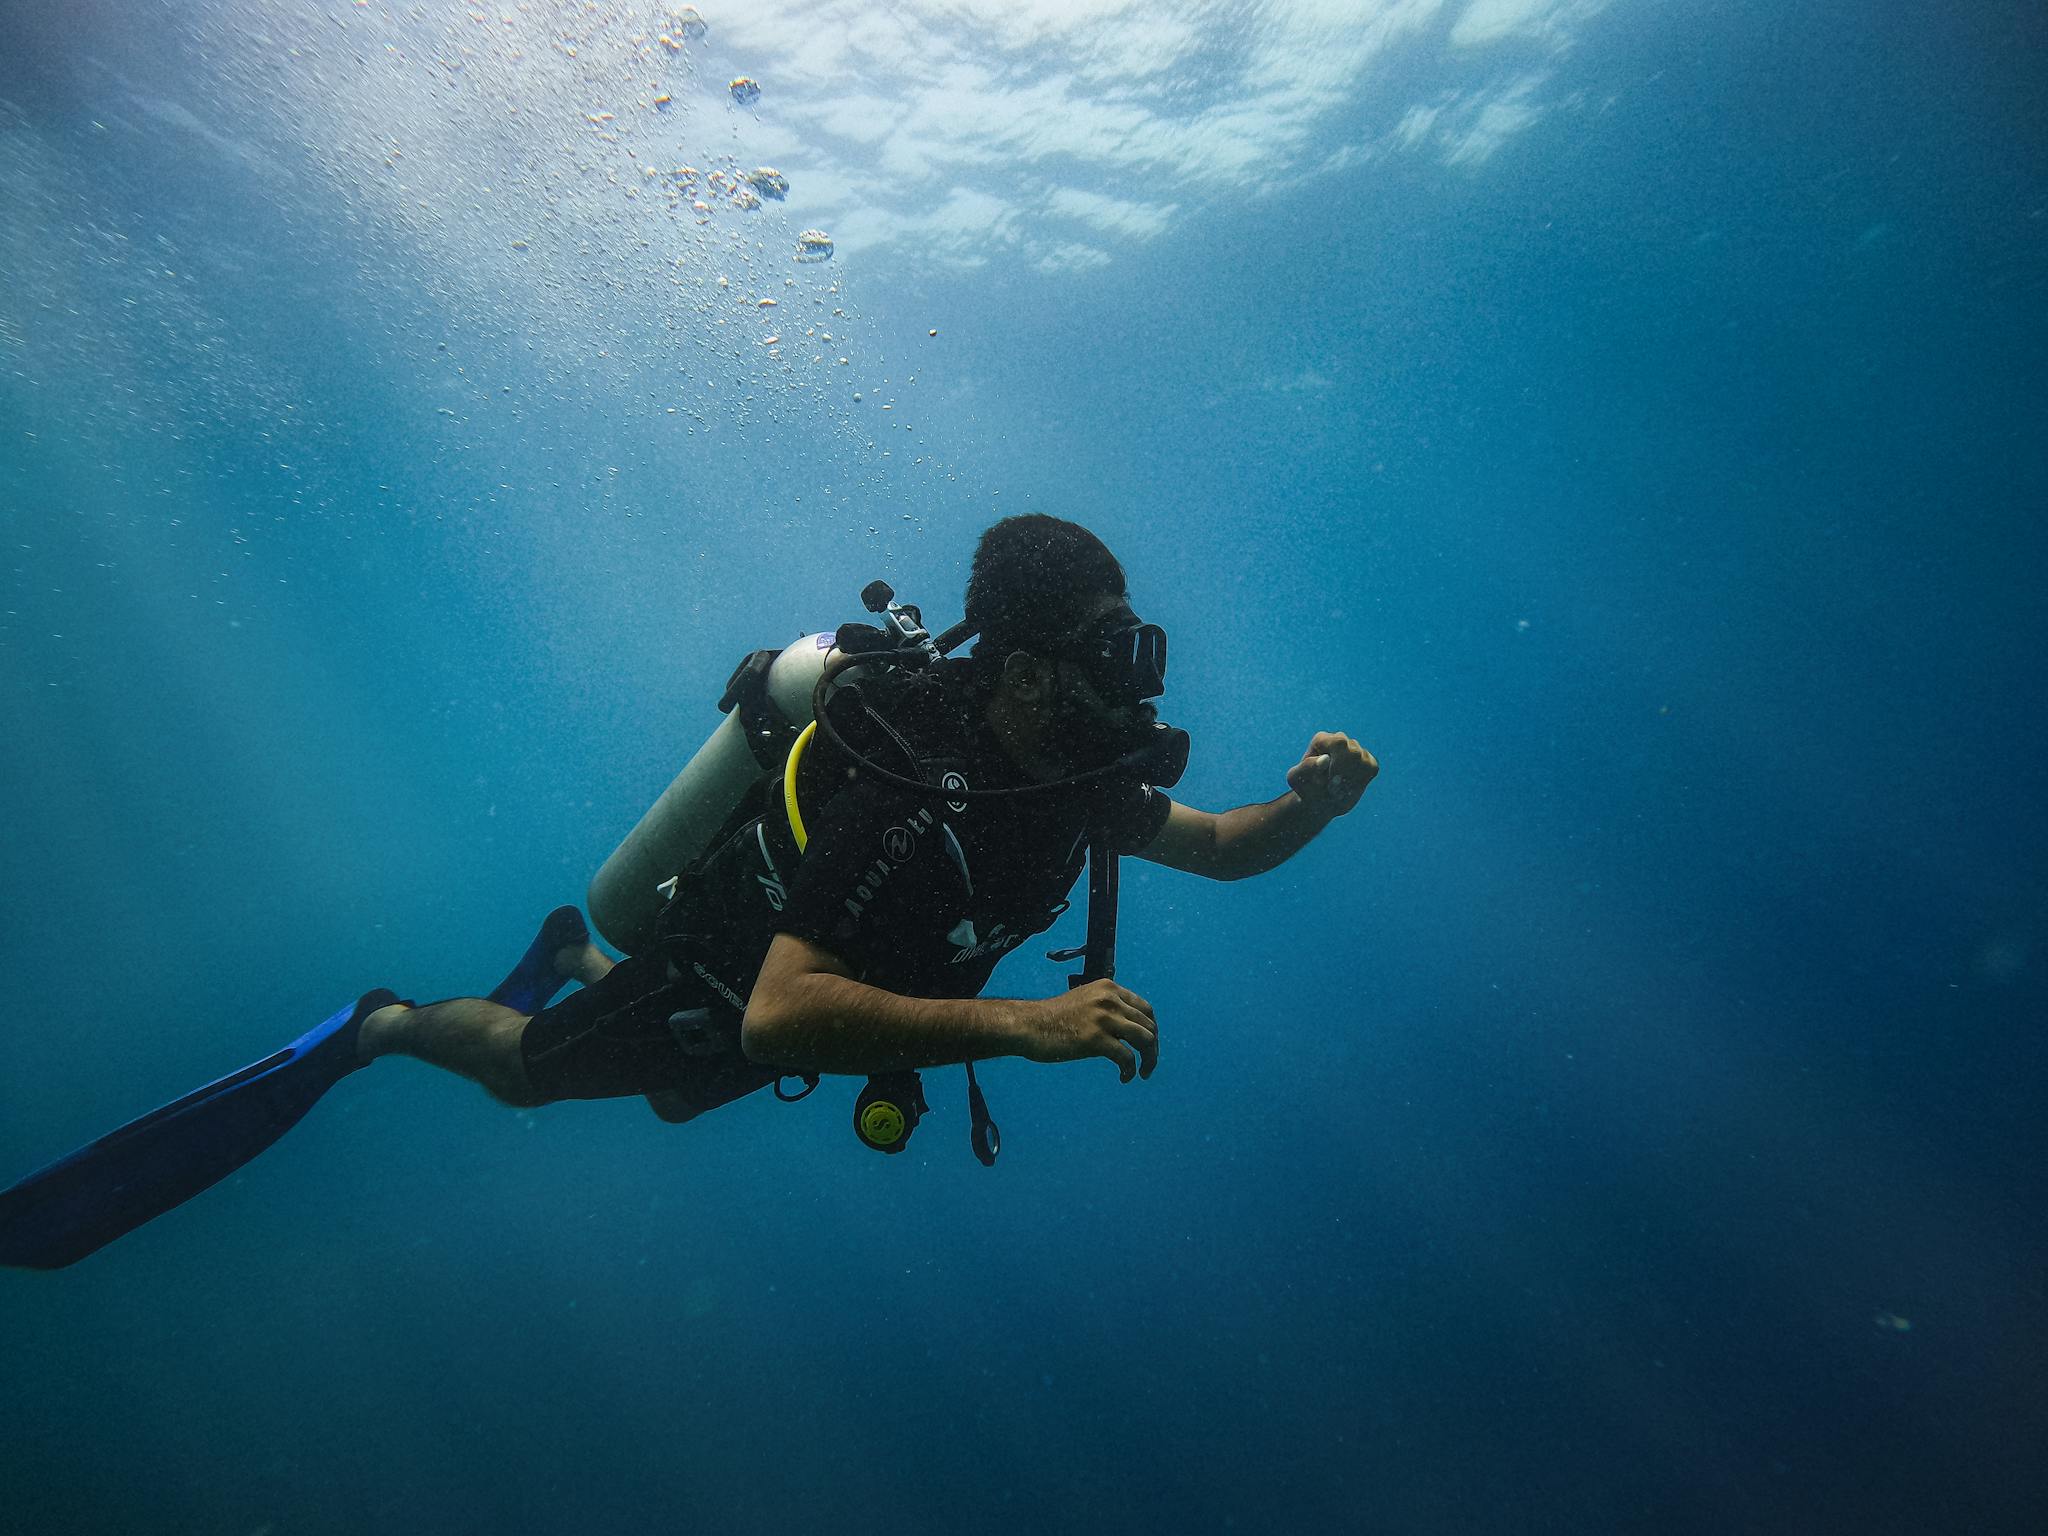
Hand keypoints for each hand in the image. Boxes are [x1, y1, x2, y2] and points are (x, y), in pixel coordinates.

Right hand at [1017, 979, 1158, 1081]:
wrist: (1029, 1025)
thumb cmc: (1054, 1018)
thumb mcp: (1086, 1000)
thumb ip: (1108, 1007)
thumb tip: (1131, 1026)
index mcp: (1109, 988)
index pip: (1146, 1009)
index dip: (1152, 1030)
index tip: (1148, 1046)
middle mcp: (1110, 999)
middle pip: (1148, 1025)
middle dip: (1153, 1048)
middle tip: (1147, 1065)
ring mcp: (1104, 1018)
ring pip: (1145, 1040)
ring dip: (1149, 1060)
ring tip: (1143, 1072)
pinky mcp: (1096, 1039)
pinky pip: (1126, 1057)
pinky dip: (1130, 1070)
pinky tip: (1124, 1078)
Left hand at [1287, 731, 1377, 817]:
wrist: (1318, 802)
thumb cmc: (1305, 787)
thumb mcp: (1297, 779)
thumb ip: (1307, 767)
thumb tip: (1325, 759)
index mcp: (1321, 739)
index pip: (1339, 743)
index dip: (1338, 765)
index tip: (1329, 782)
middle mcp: (1340, 739)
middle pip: (1354, 753)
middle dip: (1346, 775)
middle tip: (1333, 788)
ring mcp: (1355, 748)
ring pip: (1363, 761)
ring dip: (1351, 780)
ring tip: (1338, 788)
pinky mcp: (1366, 760)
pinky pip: (1371, 767)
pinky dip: (1361, 780)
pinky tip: (1348, 785)